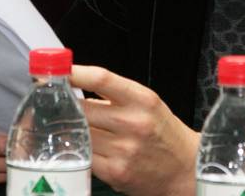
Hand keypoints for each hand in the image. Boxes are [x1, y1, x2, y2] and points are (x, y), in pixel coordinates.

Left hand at [71, 65, 199, 195]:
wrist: (185, 168)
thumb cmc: (163, 132)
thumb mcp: (147, 103)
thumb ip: (115, 95)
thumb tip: (77, 89)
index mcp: (142, 100)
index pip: (101, 79)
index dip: (75, 73)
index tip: (59, 71)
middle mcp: (134, 123)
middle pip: (83, 108)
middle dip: (69, 105)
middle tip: (59, 103)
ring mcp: (124, 150)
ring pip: (80, 133)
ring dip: (73, 128)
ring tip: (73, 125)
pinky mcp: (115, 173)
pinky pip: (85, 156)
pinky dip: (80, 149)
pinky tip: (84, 145)